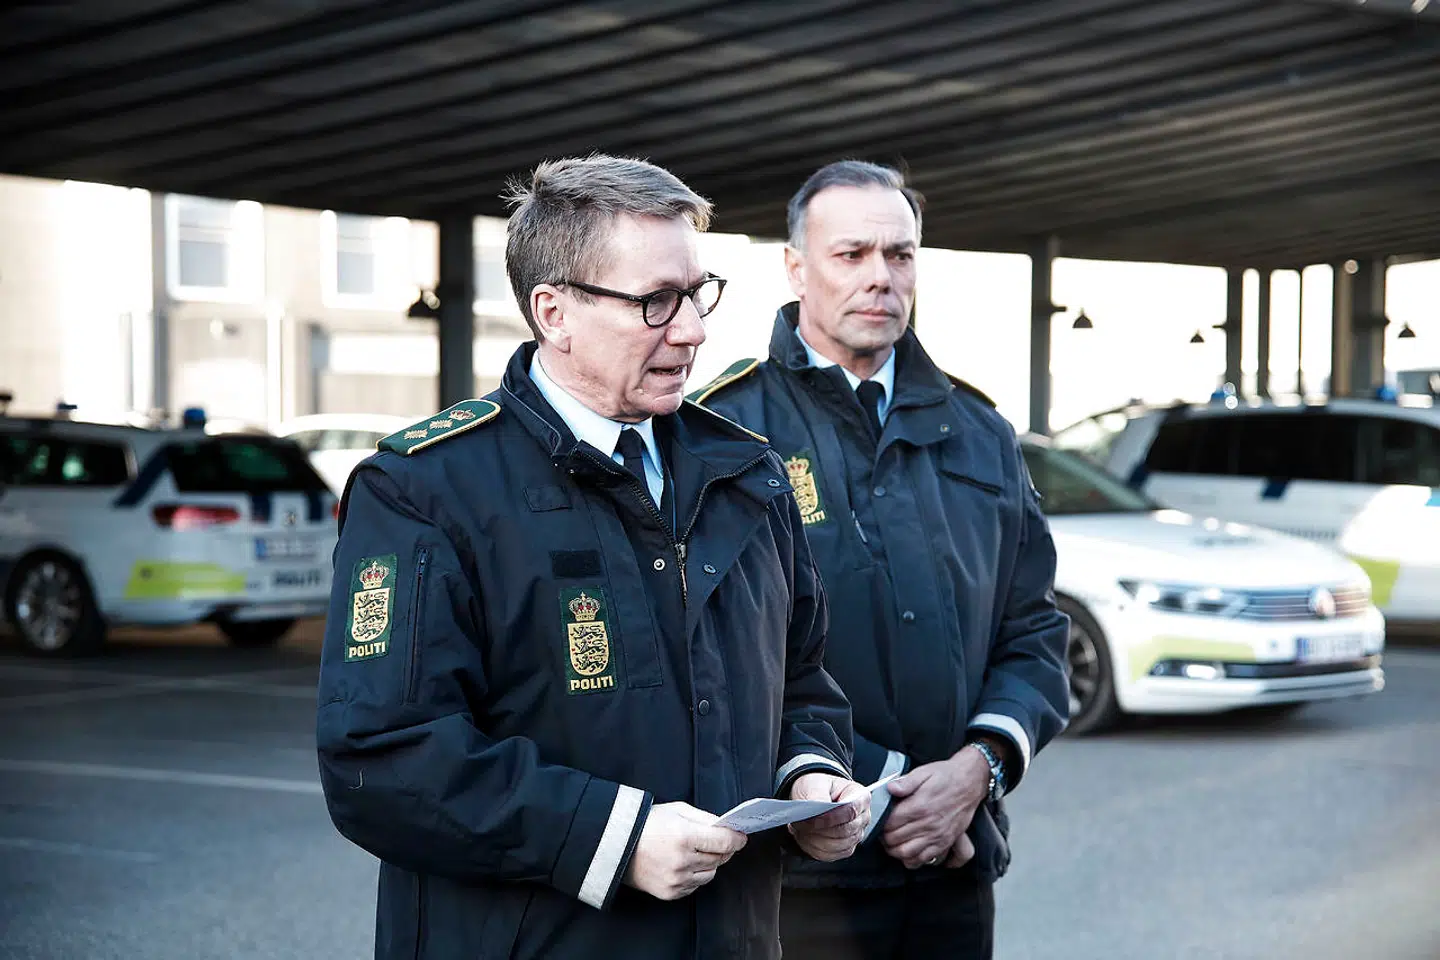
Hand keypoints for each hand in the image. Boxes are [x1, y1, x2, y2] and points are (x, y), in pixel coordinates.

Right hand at [623, 801, 747, 900]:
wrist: (616, 845)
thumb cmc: (646, 823)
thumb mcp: (677, 810)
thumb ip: (704, 818)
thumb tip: (726, 827)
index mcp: (684, 836)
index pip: (724, 842)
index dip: (737, 839)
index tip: (741, 837)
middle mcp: (682, 861)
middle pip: (719, 858)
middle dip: (723, 849)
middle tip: (719, 841)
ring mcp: (676, 880)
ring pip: (710, 874)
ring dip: (710, 863)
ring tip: (697, 852)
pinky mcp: (670, 892)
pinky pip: (696, 885)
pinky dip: (696, 875)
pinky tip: (685, 864)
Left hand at [787, 773, 870, 861]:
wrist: (812, 796)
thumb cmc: (817, 787)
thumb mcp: (816, 783)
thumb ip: (819, 796)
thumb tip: (817, 808)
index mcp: (860, 797)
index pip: (851, 811)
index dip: (830, 817)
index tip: (812, 817)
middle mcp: (862, 817)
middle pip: (845, 831)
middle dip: (819, 829)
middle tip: (800, 822)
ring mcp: (856, 835)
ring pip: (837, 846)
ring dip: (814, 839)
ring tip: (800, 828)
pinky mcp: (845, 848)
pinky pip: (830, 855)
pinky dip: (813, 848)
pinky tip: (805, 836)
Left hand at [881, 748, 987, 869]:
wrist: (970, 783)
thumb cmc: (945, 776)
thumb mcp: (923, 772)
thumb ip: (905, 782)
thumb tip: (889, 788)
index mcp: (919, 806)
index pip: (890, 824)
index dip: (879, 824)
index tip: (878, 820)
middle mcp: (928, 824)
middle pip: (895, 840)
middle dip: (883, 837)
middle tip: (881, 831)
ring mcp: (937, 836)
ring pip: (906, 853)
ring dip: (894, 850)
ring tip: (890, 843)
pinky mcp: (945, 843)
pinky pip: (924, 859)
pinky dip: (911, 860)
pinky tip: (906, 851)